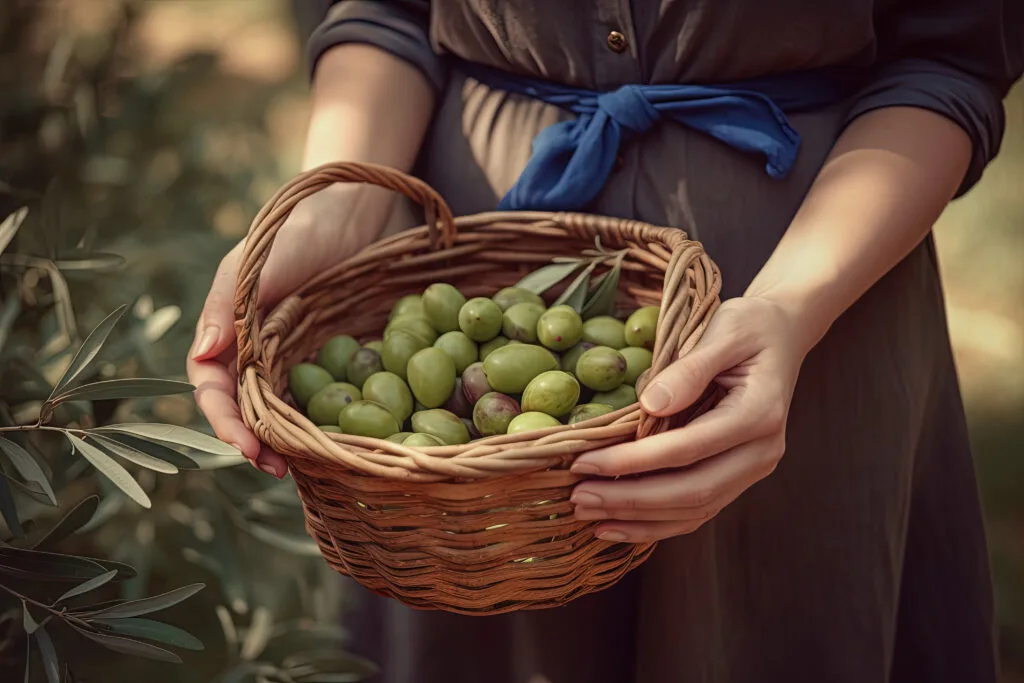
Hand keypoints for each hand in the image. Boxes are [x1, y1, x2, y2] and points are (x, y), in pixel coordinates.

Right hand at [186, 184, 385, 477]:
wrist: (353, 213)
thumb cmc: (294, 231)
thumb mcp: (254, 262)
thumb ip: (225, 304)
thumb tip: (202, 355)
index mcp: (228, 333)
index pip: (214, 388)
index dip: (225, 421)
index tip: (246, 446)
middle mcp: (258, 353)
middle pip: (247, 409)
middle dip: (256, 443)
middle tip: (277, 470)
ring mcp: (296, 359)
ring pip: (284, 410)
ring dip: (289, 441)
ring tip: (306, 467)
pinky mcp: (334, 359)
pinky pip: (324, 397)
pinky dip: (324, 421)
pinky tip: (340, 441)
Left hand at [569, 296, 810, 542]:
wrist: (782, 336)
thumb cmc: (751, 326)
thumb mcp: (724, 329)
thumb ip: (690, 367)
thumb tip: (650, 404)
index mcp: (760, 414)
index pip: (688, 448)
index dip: (634, 460)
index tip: (585, 461)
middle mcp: (762, 452)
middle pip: (692, 491)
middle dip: (629, 499)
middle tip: (578, 497)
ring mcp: (752, 469)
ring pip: (694, 510)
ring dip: (638, 518)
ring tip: (587, 513)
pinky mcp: (737, 476)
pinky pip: (697, 511)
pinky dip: (656, 524)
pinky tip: (617, 525)